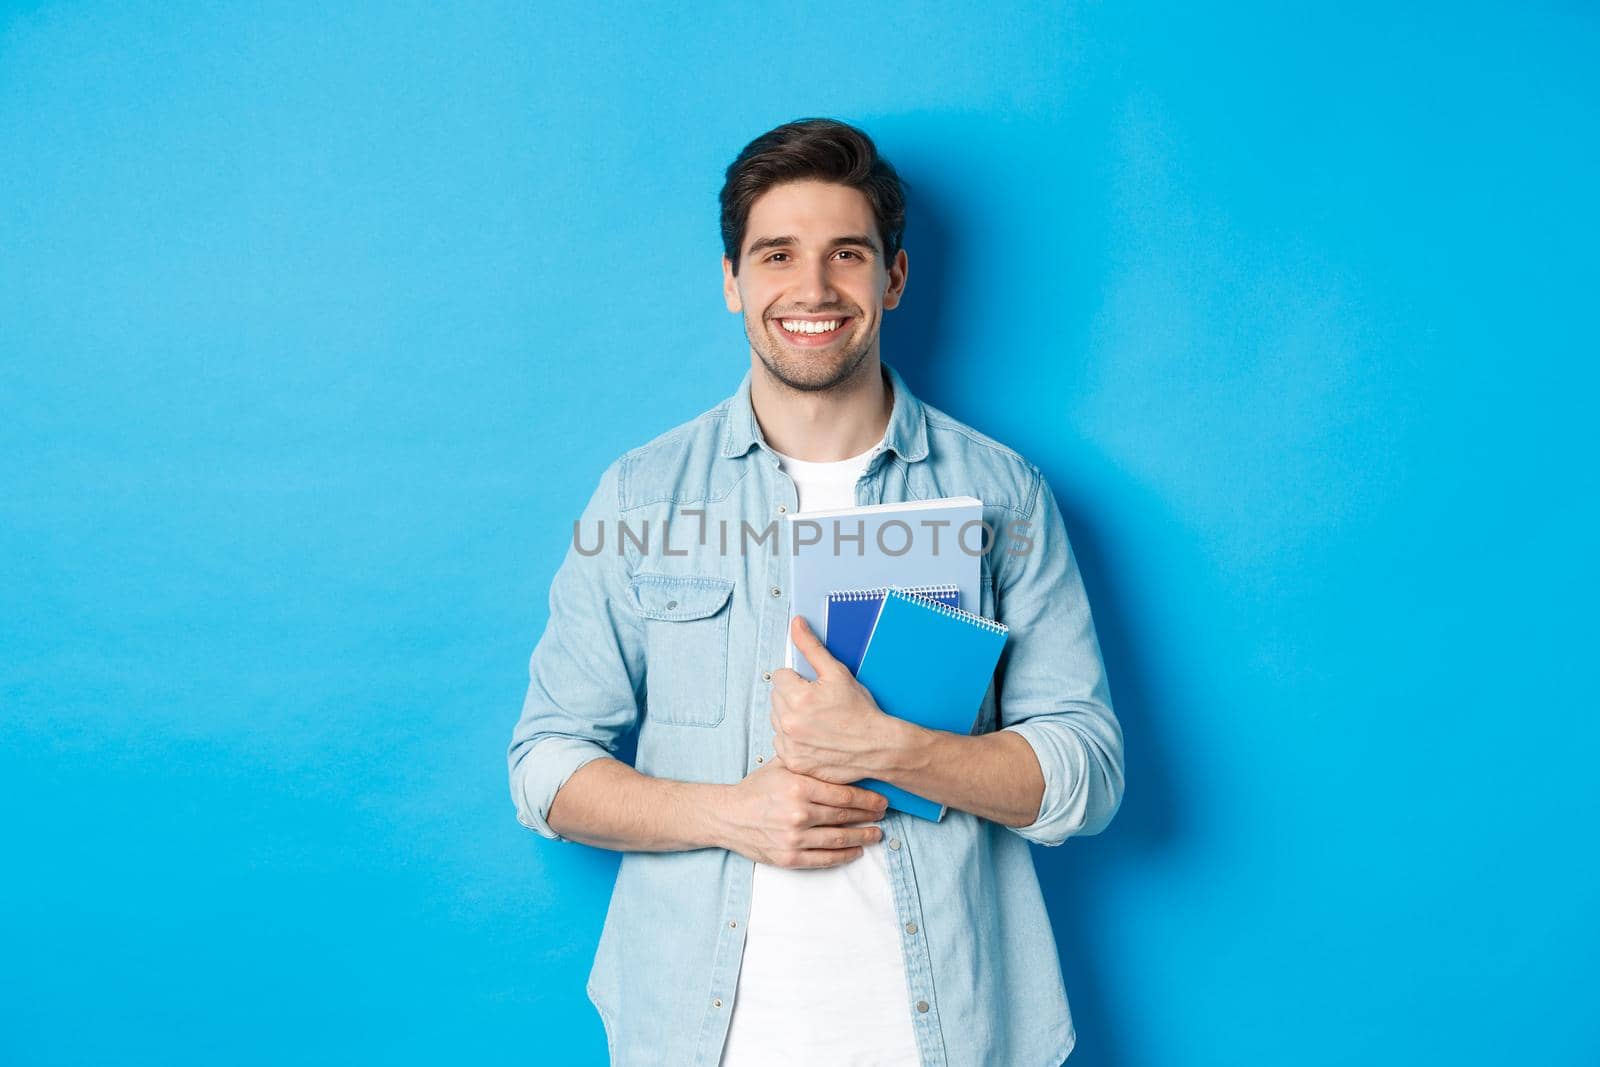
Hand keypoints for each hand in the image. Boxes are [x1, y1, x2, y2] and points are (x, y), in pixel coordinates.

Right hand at [717, 756, 887, 867]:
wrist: (727, 816)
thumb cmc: (756, 789)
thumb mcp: (780, 766)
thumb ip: (809, 762)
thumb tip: (842, 756)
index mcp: (798, 786)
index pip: (844, 795)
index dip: (868, 799)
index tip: (882, 799)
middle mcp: (798, 813)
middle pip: (845, 816)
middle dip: (869, 816)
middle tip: (883, 815)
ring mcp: (794, 838)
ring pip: (840, 839)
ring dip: (863, 837)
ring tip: (876, 834)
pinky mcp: (789, 857)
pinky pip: (825, 859)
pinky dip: (844, 856)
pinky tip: (856, 851)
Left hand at [768, 615, 907, 784]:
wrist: (877, 747)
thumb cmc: (861, 712)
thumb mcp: (837, 673)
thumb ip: (812, 647)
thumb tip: (797, 625)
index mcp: (798, 698)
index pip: (779, 676)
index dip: (797, 678)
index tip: (812, 687)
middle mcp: (790, 723)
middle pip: (776, 697)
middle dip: (793, 696)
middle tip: (817, 703)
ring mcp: (790, 746)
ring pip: (777, 720)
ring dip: (790, 717)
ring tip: (816, 720)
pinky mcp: (793, 762)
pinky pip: (781, 743)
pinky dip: (793, 740)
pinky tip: (813, 736)